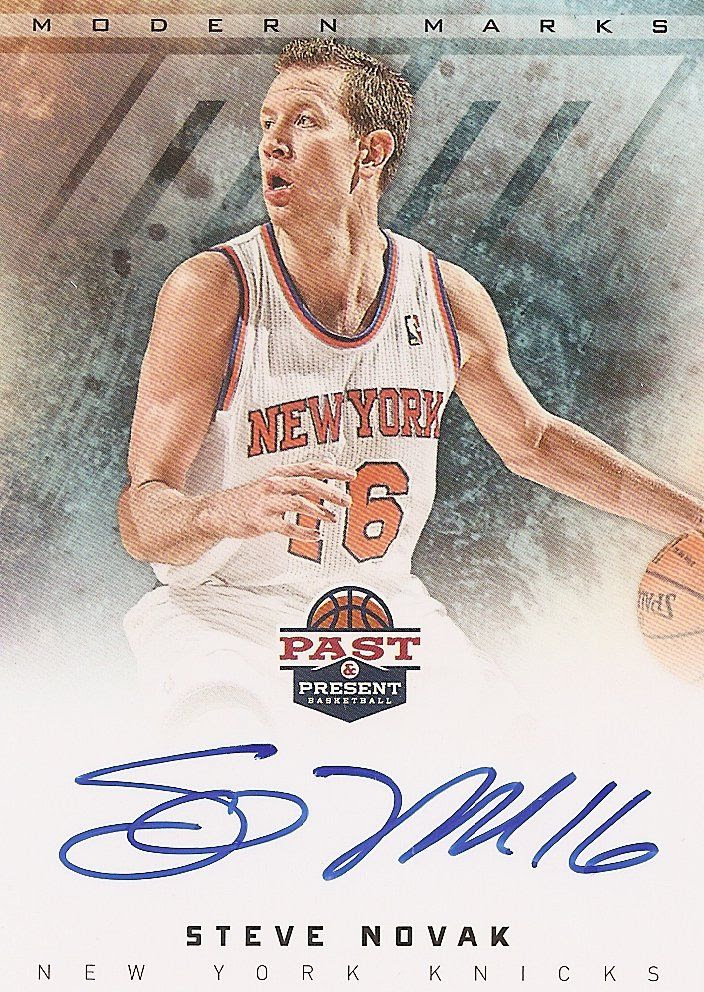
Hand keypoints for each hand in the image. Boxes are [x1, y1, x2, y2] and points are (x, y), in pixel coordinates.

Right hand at [197, 460, 355, 542]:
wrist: (216, 511)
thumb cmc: (247, 498)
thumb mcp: (270, 482)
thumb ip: (293, 480)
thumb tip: (321, 478)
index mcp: (278, 474)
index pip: (310, 467)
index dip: (332, 470)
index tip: (350, 475)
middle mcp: (273, 485)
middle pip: (308, 483)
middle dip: (330, 491)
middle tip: (346, 500)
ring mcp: (266, 503)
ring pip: (299, 503)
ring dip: (320, 511)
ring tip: (332, 518)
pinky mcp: (260, 521)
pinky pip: (286, 527)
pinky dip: (304, 532)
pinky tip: (314, 535)